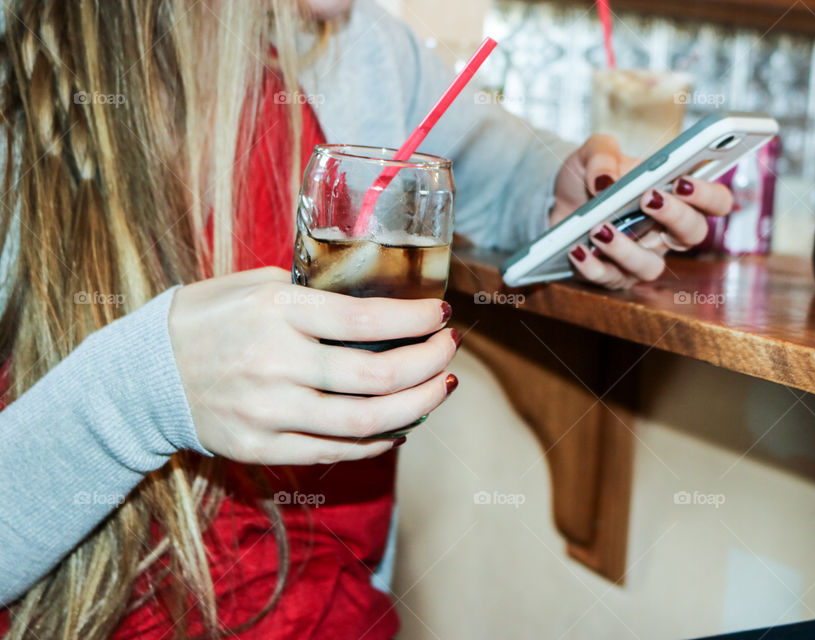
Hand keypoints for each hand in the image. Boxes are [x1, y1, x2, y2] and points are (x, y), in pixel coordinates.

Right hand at [168, 267, 458, 464]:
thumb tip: (380, 299)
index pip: (366, 320)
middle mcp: (275, 363)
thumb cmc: (210, 318)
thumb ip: (314, 291)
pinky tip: (403, 424)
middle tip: (450, 351)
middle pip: (378, 378)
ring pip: (366, 422)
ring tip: (443, 388)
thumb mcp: (257, 283)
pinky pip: (337, 451)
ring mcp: (268, 412)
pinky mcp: (262, 448)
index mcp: (277, 311)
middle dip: (430, 364)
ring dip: (419, 406)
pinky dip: (380, 440)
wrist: (146, 374)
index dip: (416, 320)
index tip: (442, 314)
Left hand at [551, 134, 733, 289]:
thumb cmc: (590, 177)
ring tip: (600, 228)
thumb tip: (605, 181)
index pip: (715, 201)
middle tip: (648, 198)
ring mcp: (642, 257)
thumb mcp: (594, 152)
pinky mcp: (612, 275)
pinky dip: (592, 265)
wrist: (557, 200)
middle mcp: (666, 232)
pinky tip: (576, 249)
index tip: (683, 180)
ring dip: (626, 249)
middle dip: (674, 216)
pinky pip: (609, 278)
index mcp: (676, 198)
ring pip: (650, 266)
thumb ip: (602, 154)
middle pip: (693, 234)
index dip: (707, 195)